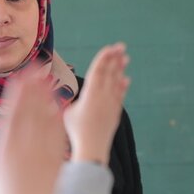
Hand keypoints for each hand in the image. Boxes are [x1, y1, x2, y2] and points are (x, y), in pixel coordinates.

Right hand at [0, 69, 67, 193]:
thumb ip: (2, 156)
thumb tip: (6, 135)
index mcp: (4, 153)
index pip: (12, 116)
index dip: (17, 95)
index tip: (21, 78)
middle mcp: (22, 149)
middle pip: (28, 112)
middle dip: (32, 89)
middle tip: (36, 68)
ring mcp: (40, 153)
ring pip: (43, 120)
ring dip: (46, 98)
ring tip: (48, 79)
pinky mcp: (55, 160)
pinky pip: (56, 134)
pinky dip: (57, 118)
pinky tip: (59, 104)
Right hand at [64, 43, 129, 166]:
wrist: (92, 146)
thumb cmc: (76, 130)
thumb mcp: (68, 112)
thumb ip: (73, 100)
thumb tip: (66, 93)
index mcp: (91, 93)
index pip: (98, 71)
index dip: (103, 58)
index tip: (109, 48)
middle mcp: (103, 96)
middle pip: (110, 73)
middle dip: (115, 58)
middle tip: (121, 46)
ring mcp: (111, 103)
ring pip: (117, 82)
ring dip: (120, 69)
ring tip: (126, 58)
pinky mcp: (115, 112)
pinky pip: (120, 95)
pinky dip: (122, 86)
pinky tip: (126, 80)